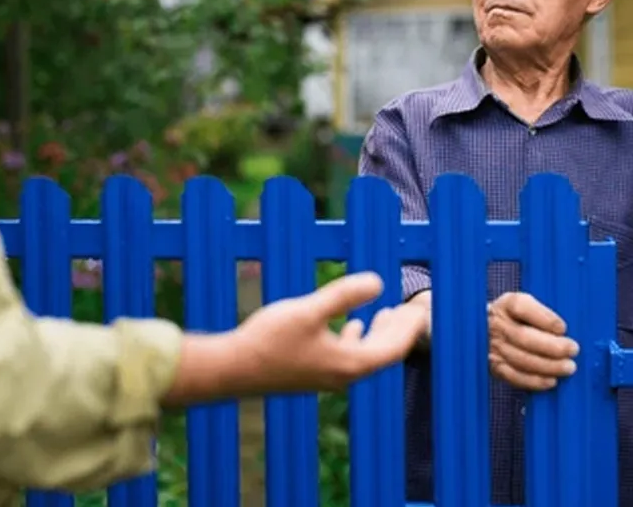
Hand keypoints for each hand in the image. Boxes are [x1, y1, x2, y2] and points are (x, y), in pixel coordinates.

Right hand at [231, 272, 428, 392]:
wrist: (234, 368)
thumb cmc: (270, 339)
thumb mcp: (308, 310)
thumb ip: (343, 294)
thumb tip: (379, 282)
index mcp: (349, 363)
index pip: (393, 347)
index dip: (410, 326)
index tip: (423, 308)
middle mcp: (343, 375)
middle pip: (384, 353)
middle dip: (401, 329)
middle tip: (415, 308)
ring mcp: (328, 376)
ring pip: (366, 355)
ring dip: (380, 333)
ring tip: (389, 313)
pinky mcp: (313, 372)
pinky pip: (349, 356)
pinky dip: (358, 338)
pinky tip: (351, 325)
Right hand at [488, 292, 578, 390]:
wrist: (491, 331)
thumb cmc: (518, 320)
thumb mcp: (527, 307)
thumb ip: (543, 314)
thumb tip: (565, 332)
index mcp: (506, 305)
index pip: (520, 306)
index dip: (543, 318)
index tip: (562, 327)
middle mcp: (497, 325)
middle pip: (523, 336)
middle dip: (551, 346)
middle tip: (572, 350)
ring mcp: (494, 346)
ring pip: (521, 359)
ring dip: (548, 366)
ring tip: (568, 367)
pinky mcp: (495, 366)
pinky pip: (513, 376)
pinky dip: (534, 381)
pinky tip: (551, 381)